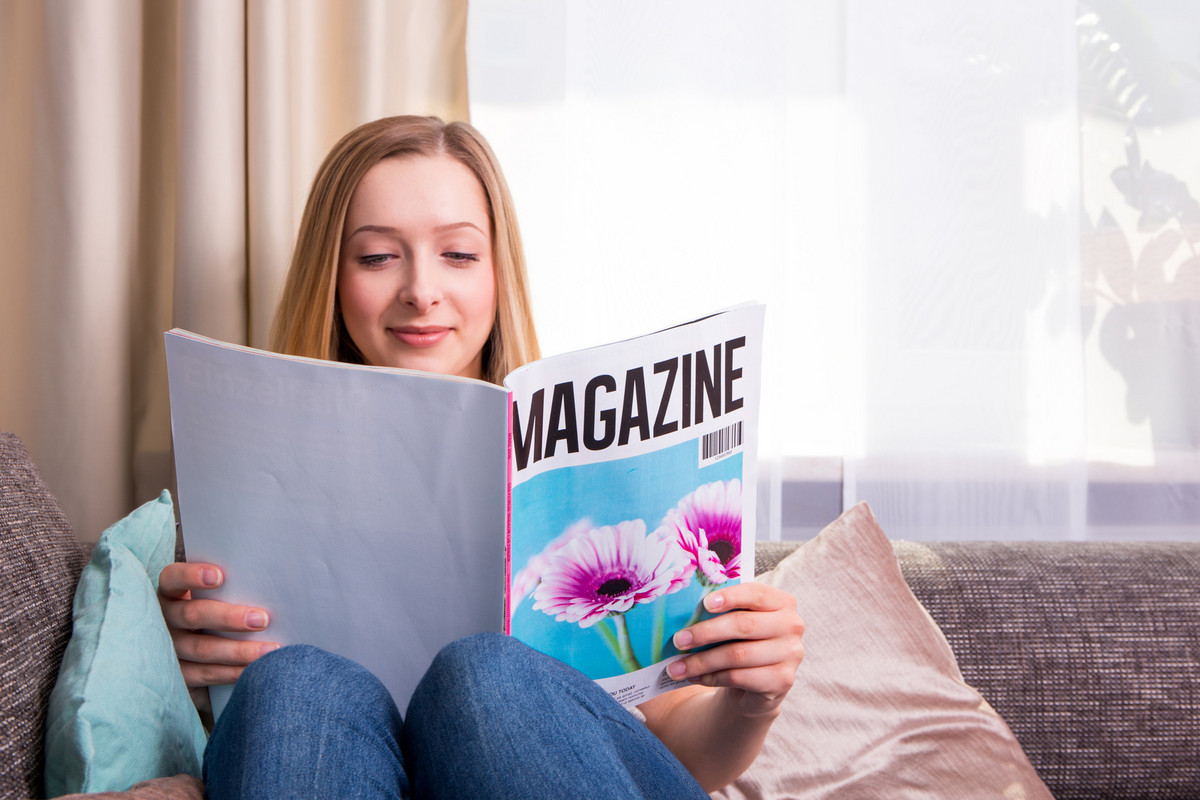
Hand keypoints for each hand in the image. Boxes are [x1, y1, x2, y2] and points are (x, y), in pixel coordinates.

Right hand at [158, 561, 278, 708]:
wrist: (198, 655)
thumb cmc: (218, 612)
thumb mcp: (218, 598)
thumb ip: (232, 588)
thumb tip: (273, 583)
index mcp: (171, 592)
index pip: (173, 578)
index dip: (192, 576)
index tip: (220, 576)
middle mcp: (164, 619)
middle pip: (192, 615)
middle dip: (229, 617)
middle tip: (262, 619)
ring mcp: (167, 649)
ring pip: (202, 648)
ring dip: (238, 650)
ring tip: (269, 650)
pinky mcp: (177, 676)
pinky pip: (206, 674)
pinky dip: (233, 672)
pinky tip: (254, 670)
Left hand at [666, 582, 804, 716]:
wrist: (758, 682)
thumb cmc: (742, 641)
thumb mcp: (737, 621)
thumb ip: (722, 612)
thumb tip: (683, 611)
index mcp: (781, 602)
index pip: (756, 593)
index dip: (731, 597)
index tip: (704, 604)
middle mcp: (792, 625)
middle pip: (743, 625)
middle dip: (706, 632)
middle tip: (679, 640)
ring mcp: (791, 654)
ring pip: (738, 655)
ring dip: (702, 661)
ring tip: (676, 667)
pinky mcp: (783, 681)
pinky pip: (740, 677)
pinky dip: (713, 677)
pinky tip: (696, 677)